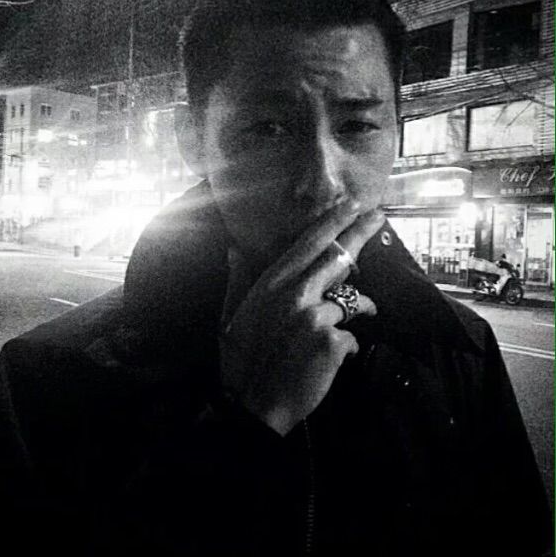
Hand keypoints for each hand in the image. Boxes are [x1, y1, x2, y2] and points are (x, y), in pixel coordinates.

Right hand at [220, 204, 383, 435]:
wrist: (254, 406)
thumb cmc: (241, 361)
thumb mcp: (231, 317)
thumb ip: (238, 279)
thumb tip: (235, 248)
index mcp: (271, 285)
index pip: (308, 244)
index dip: (333, 221)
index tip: (352, 204)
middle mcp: (294, 294)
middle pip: (338, 256)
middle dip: (362, 233)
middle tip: (380, 217)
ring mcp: (315, 317)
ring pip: (351, 301)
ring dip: (359, 308)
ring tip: (363, 314)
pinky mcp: (332, 342)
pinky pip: (351, 334)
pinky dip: (346, 344)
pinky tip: (333, 356)